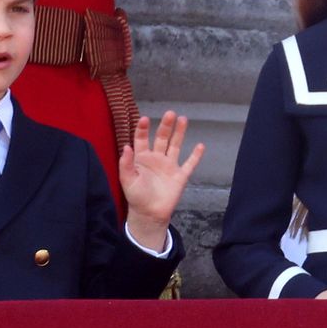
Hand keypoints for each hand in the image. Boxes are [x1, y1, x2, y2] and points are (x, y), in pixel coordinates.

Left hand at [121, 112, 204, 249]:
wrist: (149, 214)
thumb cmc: (136, 196)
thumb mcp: (127, 179)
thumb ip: (126, 164)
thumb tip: (126, 146)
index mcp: (142, 158)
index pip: (142, 139)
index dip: (142, 129)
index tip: (144, 119)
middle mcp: (156, 158)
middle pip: (161, 138)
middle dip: (165, 126)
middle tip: (170, 113)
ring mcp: (169, 166)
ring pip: (175, 145)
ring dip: (179, 133)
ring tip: (183, 119)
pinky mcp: (180, 176)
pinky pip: (190, 164)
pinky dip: (196, 156)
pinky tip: (201, 146)